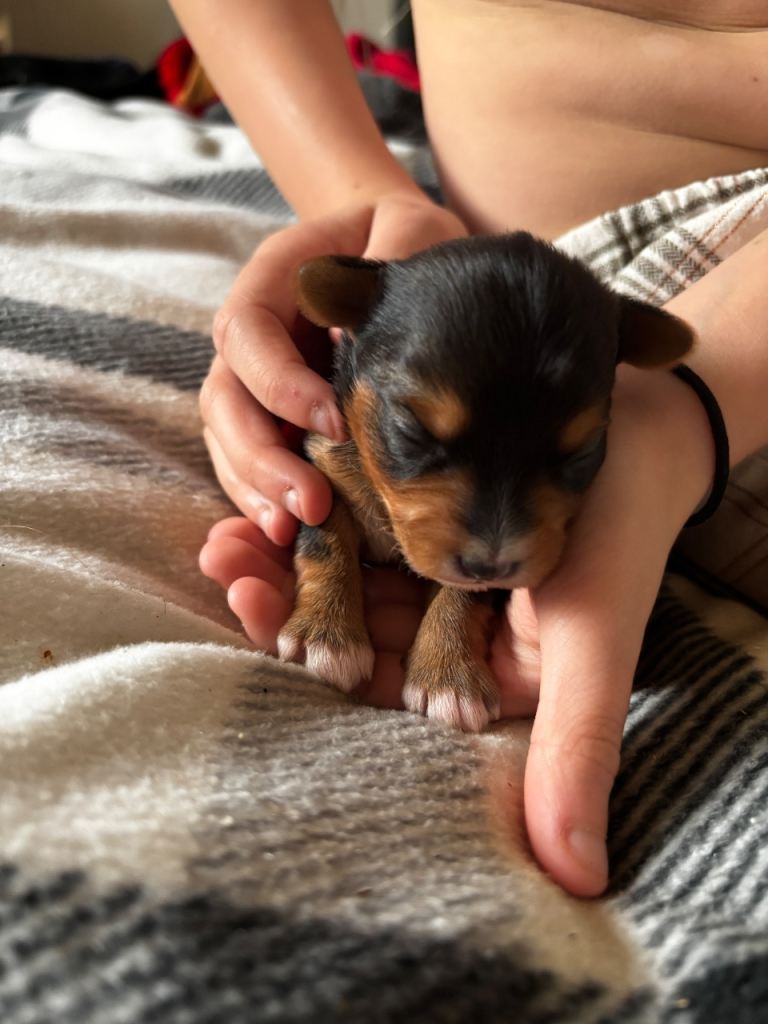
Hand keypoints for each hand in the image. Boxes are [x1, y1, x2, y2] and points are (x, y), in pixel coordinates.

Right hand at [200, 192, 466, 546]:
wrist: (406, 256)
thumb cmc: (409, 240)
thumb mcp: (413, 228)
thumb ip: (395, 251)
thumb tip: (366, 319)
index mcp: (274, 280)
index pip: (246, 331)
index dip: (278, 383)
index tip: (333, 424)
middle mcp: (254, 335)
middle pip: (223, 397)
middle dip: (258, 455)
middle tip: (309, 504)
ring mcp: (258, 380)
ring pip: (226, 438)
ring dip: (254, 488)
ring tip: (292, 530)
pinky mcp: (277, 419)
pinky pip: (250, 462)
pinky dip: (263, 497)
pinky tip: (290, 532)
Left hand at [201, 364, 713, 896]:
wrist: (642, 434)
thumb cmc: (624, 536)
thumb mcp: (599, 643)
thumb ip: (575, 747)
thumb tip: (575, 879)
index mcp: (481, 681)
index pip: (391, 689)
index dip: (327, 665)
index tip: (272, 637)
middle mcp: (447, 635)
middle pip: (354, 629)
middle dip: (286, 603)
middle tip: (227, 568)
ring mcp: (430, 573)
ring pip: (346, 573)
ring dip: (285, 556)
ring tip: (226, 537)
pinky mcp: (422, 519)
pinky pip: (361, 520)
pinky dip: (318, 511)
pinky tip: (270, 497)